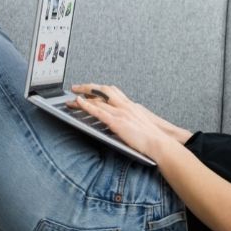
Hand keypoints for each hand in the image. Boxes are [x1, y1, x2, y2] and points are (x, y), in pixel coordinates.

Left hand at [68, 84, 185, 156]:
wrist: (159, 142)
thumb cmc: (152, 137)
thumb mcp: (140, 124)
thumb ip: (129, 120)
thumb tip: (121, 123)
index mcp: (131, 106)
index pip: (112, 91)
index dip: (99, 89)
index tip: (90, 88)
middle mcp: (125, 106)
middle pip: (104, 90)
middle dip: (88, 87)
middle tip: (76, 87)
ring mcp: (121, 113)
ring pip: (98, 99)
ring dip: (82, 96)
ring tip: (71, 97)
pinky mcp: (117, 122)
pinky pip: (98, 111)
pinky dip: (86, 105)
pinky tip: (78, 103)